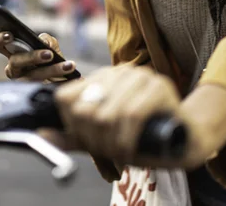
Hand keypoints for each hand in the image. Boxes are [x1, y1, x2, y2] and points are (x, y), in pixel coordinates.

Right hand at [0, 32, 76, 81]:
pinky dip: (60, 82)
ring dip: (52, 70)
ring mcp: (22, 83)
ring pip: (32, 77)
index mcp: (13, 53)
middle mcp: (14, 68)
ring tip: (69, 66)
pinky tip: (73, 78)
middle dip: (32, 57)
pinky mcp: (33, 95)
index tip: (10, 35)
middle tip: (49, 54)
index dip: (0, 39)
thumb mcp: (50, 47)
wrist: (63, 85)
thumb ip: (47, 40)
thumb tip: (44, 43)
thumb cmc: (51, 61)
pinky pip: (44, 88)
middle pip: (15, 61)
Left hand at [54, 64, 187, 167]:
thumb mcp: (102, 137)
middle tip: (106, 151)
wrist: (185, 138)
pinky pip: (129, 116)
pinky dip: (126, 140)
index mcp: (101, 78)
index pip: (65, 98)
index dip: (72, 126)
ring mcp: (140, 76)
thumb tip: (40, 135)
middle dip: (92, 139)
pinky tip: (129, 151)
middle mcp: (118, 72)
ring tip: (119, 153)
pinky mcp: (158, 86)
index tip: (88, 141)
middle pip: (83, 110)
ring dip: (110, 144)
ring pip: (106, 115)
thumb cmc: (141, 136)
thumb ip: (73, 136)